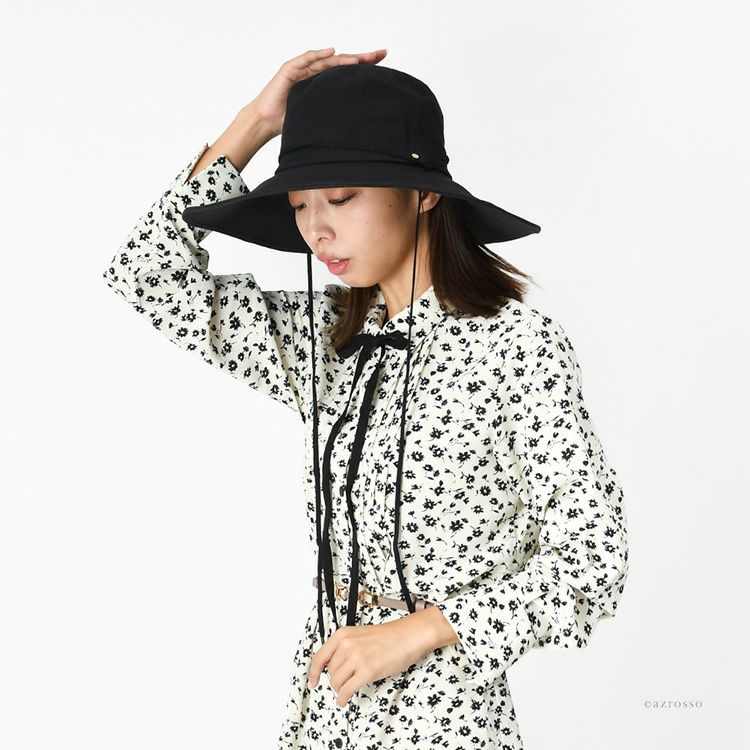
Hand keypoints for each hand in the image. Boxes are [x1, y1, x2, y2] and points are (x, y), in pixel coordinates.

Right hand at [246, 47, 388, 137]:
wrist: (267, 122)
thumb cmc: (290, 121)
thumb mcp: (318, 118)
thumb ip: (334, 114)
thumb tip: (359, 124)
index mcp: (324, 82)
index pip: (347, 71)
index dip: (365, 65)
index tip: (384, 61)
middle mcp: (315, 72)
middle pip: (342, 61)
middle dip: (362, 57)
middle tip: (381, 54)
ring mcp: (303, 68)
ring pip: (327, 60)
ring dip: (345, 58)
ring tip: (360, 59)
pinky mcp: (289, 68)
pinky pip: (305, 59)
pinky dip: (318, 54)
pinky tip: (331, 51)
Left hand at [307, 607, 446, 708]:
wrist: (408, 636)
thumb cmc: (388, 636)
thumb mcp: (360, 635)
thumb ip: (345, 647)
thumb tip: (334, 666)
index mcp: (343, 634)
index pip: (319, 656)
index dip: (313, 672)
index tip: (313, 681)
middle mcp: (347, 644)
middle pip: (330, 672)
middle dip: (335, 680)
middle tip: (344, 683)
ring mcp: (356, 658)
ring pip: (336, 682)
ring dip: (340, 689)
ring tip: (347, 690)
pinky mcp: (367, 671)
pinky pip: (346, 690)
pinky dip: (343, 698)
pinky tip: (345, 700)